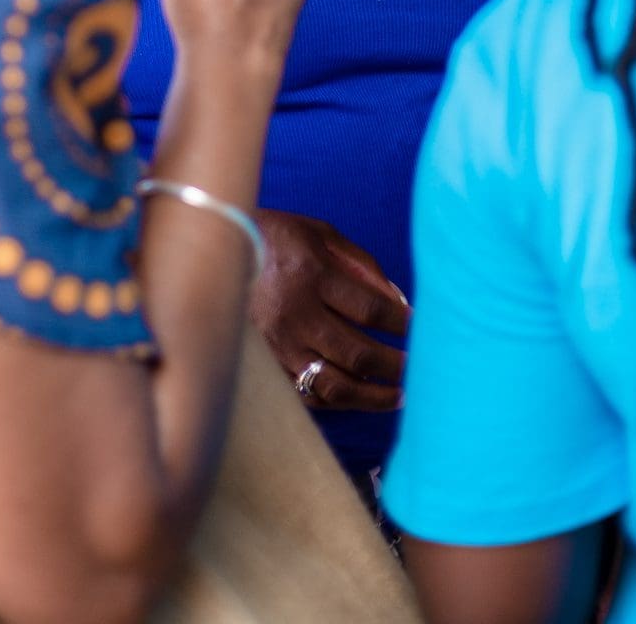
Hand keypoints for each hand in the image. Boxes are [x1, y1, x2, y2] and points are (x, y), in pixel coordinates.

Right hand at [252, 211, 408, 411]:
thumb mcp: (320, 233)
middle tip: (418, 368)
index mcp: (311, 274)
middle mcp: (295, 314)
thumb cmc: (276, 237)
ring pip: (335, 385)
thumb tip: (398, 300)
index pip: (371, 309)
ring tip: (399, 395)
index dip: (401, 322)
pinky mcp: (266, 367)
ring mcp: (278, 346)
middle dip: (395, 365)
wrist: (214, 253)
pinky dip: (340, 401)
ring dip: (373, 396)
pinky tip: (361, 398)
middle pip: (358, 353)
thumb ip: (362, 264)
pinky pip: (309, 396)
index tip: (420, 328)